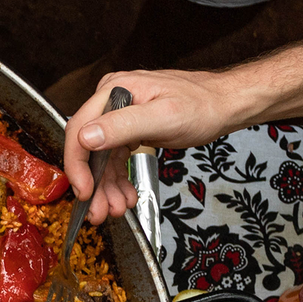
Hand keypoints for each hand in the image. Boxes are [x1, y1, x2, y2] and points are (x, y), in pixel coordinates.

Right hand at [65, 69, 250, 222]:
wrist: (225, 105)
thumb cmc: (203, 105)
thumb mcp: (164, 116)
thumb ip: (122, 125)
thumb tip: (86, 137)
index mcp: (114, 91)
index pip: (79, 130)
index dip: (77, 165)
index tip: (84, 191)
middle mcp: (112, 102)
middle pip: (88, 149)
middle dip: (94, 184)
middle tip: (100, 210)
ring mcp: (119, 117)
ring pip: (101, 160)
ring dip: (106, 187)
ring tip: (117, 207)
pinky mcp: (128, 130)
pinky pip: (115, 159)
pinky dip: (118, 180)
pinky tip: (125, 194)